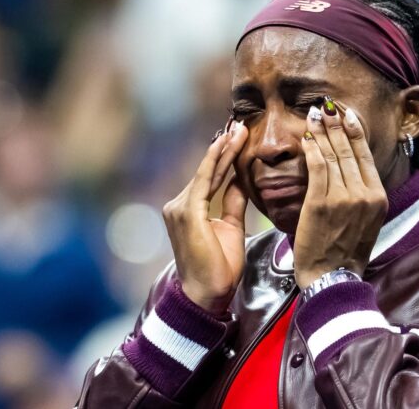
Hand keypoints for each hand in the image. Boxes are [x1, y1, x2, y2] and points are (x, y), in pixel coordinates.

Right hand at [162, 122, 248, 313]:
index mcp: (189, 209)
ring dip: (224, 150)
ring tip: (239, 130)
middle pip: (208, 171)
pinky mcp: (187, 212)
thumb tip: (240, 179)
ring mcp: (179, 207)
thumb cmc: (219, 268)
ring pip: (207, 172)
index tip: (239, 137)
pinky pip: (205, 181)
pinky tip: (226, 145)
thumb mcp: (231, 227)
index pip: (211, 177)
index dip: (225, 157)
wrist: (207, 294)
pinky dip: (216, 161)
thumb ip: (233, 202)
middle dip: (225, 147)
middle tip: (240, 125)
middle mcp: (179, 205)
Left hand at [293, 98, 387, 287]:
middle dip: (337, 123)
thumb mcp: (365, 221)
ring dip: (323, 130)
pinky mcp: (321, 203)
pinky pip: (317, 167)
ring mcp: (344, 198)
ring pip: (334, 155)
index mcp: (378, 198)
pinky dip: (312, 149)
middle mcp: (365, 194)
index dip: (355, 130)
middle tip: (327, 105)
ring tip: (315, 113)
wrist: (333, 278)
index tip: (347, 114)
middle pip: (350, 150)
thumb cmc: (344, 252)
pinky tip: (307, 136)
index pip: (366, 155)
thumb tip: (350, 168)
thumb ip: (361, 194)